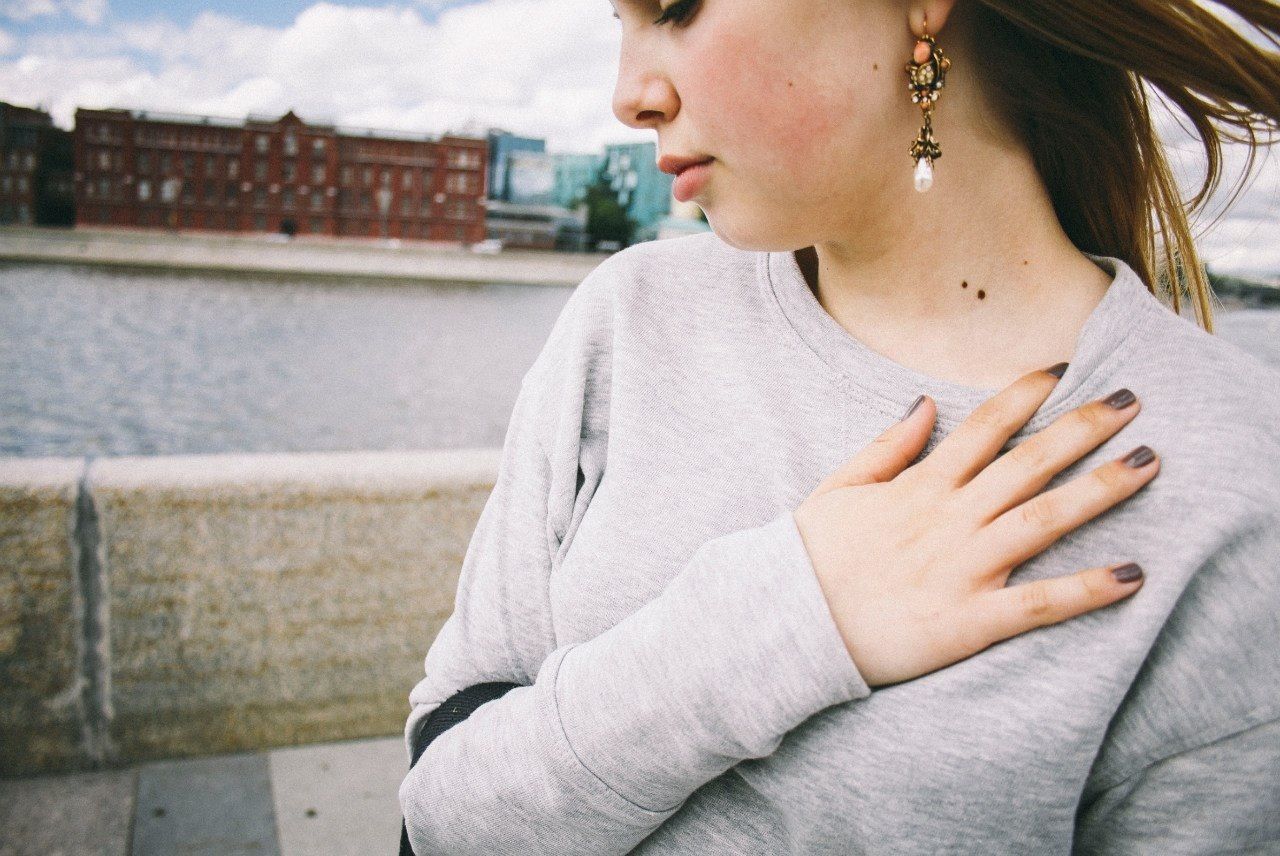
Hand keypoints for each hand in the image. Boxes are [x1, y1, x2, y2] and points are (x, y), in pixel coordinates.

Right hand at [793, 366, 1158, 686]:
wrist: (788, 624)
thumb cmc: (809, 557)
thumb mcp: (840, 487)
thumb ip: (887, 446)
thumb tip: (925, 401)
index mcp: (919, 487)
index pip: (983, 428)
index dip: (1025, 395)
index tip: (1063, 370)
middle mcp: (949, 519)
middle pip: (1028, 464)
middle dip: (1084, 428)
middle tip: (1133, 400)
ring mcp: (963, 568)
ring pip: (1044, 521)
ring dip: (1101, 491)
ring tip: (1149, 466)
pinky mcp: (970, 620)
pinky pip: (1038, 603)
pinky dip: (1086, 590)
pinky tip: (1131, 575)